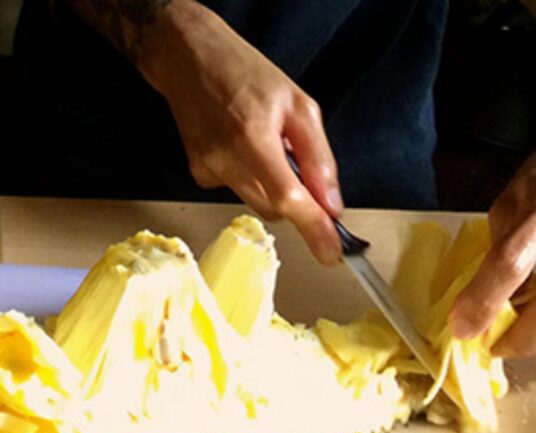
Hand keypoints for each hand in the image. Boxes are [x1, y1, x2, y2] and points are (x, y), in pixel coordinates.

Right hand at [137, 0, 342, 263]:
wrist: (189, 59)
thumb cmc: (247, 73)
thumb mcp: (299, 105)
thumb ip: (318, 159)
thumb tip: (331, 206)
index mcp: (254, 137)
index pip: (288, 198)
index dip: (313, 230)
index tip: (331, 255)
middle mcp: (226, 160)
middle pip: (276, 207)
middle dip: (296, 198)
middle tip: (298, 163)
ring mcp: (208, 170)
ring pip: (258, 202)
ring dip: (272, 184)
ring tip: (263, 142)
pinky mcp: (198, 174)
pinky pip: (239, 191)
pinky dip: (250, 177)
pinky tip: (240, 145)